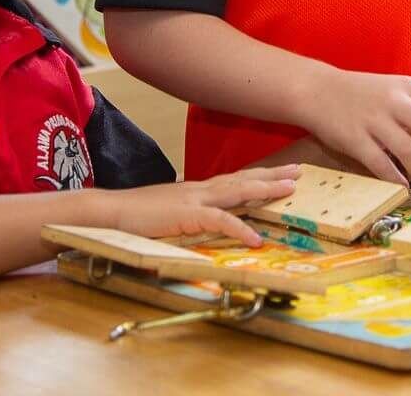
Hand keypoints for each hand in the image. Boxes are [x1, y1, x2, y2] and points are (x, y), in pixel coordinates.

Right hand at [104, 166, 300, 246]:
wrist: (111, 211)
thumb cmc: (138, 216)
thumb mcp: (173, 215)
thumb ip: (193, 216)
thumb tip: (210, 222)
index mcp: (199, 190)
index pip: (235, 179)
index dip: (260, 176)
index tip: (283, 172)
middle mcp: (201, 189)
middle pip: (243, 178)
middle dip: (273, 175)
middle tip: (299, 171)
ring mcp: (195, 199)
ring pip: (237, 191)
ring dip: (265, 189)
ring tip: (290, 189)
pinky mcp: (187, 215)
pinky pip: (219, 221)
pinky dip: (239, 229)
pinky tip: (256, 238)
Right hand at [308, 71, 410, 187]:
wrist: (318, 90)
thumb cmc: (363, 91)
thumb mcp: (398, 86)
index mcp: (408, 87)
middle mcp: (394, 101)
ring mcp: (373, 120)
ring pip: (408, 149)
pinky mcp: (354, 138)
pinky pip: (380, 163)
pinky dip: (395, 177)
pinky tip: (402, 184)